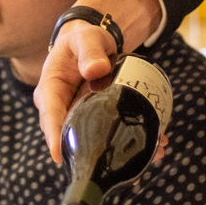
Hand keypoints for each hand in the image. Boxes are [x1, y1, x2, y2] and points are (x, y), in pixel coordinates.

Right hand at [35, 0, 161, 161]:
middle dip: (93, 153)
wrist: (92, 43)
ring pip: (92, 140)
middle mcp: (61, 109)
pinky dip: (129, 143)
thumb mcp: (85, 39)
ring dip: (119, 152)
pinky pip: (107, 134)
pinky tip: (154, 149)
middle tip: (121, 165)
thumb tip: (95, 70)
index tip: (61, 158)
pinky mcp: (94, 119)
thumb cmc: (83, 39)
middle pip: (71, 136)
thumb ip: (90, 51)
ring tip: (153, 155)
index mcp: (50, 90)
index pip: (50, 116)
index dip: (54, 138)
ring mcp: (77, 117)